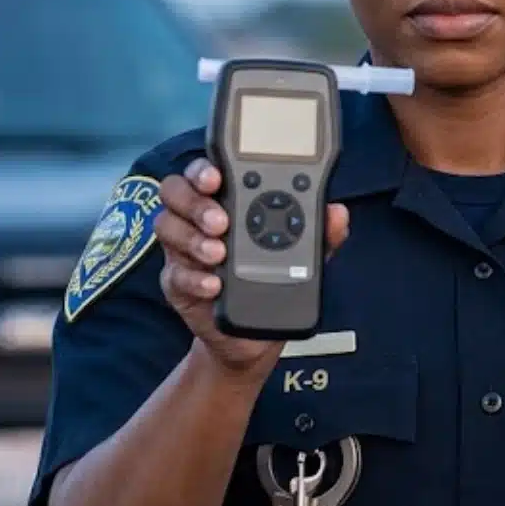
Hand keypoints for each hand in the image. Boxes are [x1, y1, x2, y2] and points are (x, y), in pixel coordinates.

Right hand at [155, 157, 349, 376]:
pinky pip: (173, 274)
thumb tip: (338, 214)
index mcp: (225, 199)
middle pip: (174, 191)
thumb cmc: (272, 280)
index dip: (204, 169)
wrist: (254, 337)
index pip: (206, 171)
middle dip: (195, 202)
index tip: (217, 176)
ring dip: (193, 239)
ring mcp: (183, 249)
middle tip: (221, 222)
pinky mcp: (176, 282)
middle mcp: (197, 218)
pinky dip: (194, 278)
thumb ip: (319, 233)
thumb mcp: (303, 257)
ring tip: (219, 255)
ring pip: (166, 227)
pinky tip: (214, 285)